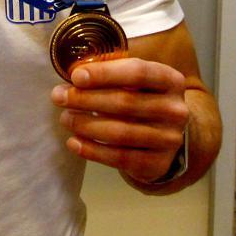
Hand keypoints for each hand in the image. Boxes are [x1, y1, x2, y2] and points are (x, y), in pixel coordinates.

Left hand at [50, 57, 188, 182]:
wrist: (164, 133)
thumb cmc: (142, 97)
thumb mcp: (134, 80)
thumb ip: (110, 72)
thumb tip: (75, 73)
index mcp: (171, 80)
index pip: (137, 72)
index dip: (105, 73)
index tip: (76, 76)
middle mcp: (176, 109)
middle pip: (126, 103)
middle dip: (86, 99)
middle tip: (59, 97)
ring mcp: (170, 139)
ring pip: (121, 133)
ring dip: (86, 125)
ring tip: (65, 118)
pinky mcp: (159, 163)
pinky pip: (121, 158)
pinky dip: (93, 151)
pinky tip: (74, 143)